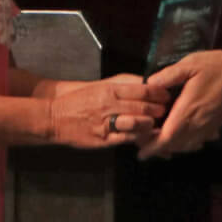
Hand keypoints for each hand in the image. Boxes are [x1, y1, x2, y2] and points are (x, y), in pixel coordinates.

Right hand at [46, 73, 169, 150]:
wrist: (55, 117)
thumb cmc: (79, 100)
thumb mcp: (100, 86)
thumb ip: (122, 84)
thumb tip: (144, 82)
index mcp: (110, 90)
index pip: (143, 89)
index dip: (159, 93)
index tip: (166, 95)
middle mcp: (109, 105)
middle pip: (143, 107)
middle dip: (159, 109)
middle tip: (166, 111)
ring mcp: (106, 123)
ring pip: (137, 123)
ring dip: (151, 124)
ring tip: (156, 124)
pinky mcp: (103, 139)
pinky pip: (127, 138)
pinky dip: (139, 138)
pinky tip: (145, 137)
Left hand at [140, 50, 221, 157]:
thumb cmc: (220, 68)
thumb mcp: (191, 64)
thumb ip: (169, 75)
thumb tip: (149, 83)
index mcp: (188, 110)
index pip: (166, 137)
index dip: (152, 148)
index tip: (141, 154)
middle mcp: (197, 124)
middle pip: (174, 145)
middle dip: (158, 148)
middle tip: (144, 145)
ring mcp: (207, 127)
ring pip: (186, 146)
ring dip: (171, 146)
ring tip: (159, 142)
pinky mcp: (215, 126)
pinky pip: (197, 141)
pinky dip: (185, 143)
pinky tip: (180, 135)